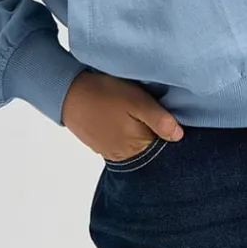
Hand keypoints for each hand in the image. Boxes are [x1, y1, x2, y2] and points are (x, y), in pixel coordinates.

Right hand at [60, 68, 185, 159]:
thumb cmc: (105, 94)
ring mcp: (110, 151)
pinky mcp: (99, 145)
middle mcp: (125, 155)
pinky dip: (122, 132)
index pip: (163, 144)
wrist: (67, 92)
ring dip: (137, 131)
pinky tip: (119, 117)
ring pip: (134, 144)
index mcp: (138, 146)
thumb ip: (160, 120)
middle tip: (147, 109)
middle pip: (149, 146)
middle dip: (153, 131)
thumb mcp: (137, 101)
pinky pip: (119, 142)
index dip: (167, 129)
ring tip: (132, 112)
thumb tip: (179, 136)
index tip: (164, 114)